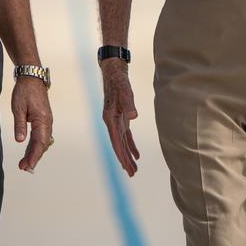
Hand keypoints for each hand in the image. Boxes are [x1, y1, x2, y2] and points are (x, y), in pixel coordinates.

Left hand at [12, 78, 52, 172]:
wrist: (32, 78)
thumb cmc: (25, 91)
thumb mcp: (18, 108)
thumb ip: (19, 125)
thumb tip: (20, 141)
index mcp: (42, 120)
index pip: (40, 142)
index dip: (34, 156)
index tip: (28, 166)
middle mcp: (47, 122)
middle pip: (42, 144)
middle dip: (34, 157)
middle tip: (23, 168)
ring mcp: (46, 121)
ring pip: (42, 141)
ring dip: (34, 152)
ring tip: (24, 163)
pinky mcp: (43, 119)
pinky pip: (41, 135)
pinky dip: (35, 145)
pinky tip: (29, 151)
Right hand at [101, 59, 139, 176]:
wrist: (114, 72)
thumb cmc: (119, 81)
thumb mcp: (125, 91)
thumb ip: (129, 104)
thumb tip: (133, 117)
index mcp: (110, 118)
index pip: (116, 141)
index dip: (121, 155)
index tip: (126, 168)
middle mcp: (111, 122)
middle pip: (118, 145)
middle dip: (124, 160)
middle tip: (132, 174)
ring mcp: (115, 121)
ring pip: (122, 142)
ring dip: (127, 155)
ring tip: (133, 169)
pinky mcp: (121, 117)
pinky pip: (125, 135)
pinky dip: (131, 145)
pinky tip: (136, 154)